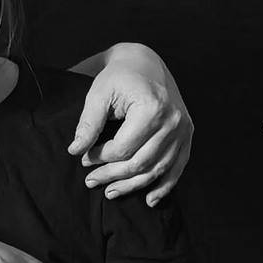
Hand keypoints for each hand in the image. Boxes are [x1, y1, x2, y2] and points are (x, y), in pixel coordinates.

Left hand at [68, 44, 192, 206]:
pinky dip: (164, 186)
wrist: (146, 63)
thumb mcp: (98, 93)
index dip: (100, 158)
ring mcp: (183, 130)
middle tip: (90, 182)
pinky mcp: (187, 135)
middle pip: (140, 162)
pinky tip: (149, 199)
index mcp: (152, 108)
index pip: (123, 147)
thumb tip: (75, 149)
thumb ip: (88, 123)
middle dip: (113, 176)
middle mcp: (173, 121)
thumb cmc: (119, 77)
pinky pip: (178, 167)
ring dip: (133, 185)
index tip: (83, 159)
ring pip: (158, 169)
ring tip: (110, 193)